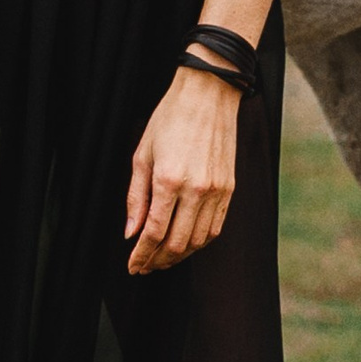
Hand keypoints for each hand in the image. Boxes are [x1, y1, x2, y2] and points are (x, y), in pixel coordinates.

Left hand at [125, 67, 238, 275]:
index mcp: (169, 180)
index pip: (153, 232)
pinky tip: (186, 243)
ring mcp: (216, 191)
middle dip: (158, 261)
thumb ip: (135, 197)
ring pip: (198, 241)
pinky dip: (200, 243)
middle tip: (145, 266)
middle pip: (177, 243)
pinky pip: (215, 228)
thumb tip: (131, 232)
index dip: (141, 255)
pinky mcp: (229, 189)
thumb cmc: (170, 118)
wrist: (208, 94)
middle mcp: (196, 189)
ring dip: (179, 256)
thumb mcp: (142, 154)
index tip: (133, 266)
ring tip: (163, 258)